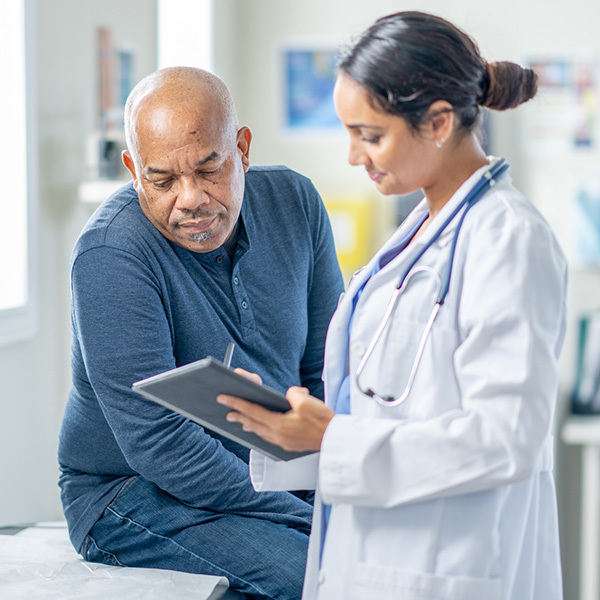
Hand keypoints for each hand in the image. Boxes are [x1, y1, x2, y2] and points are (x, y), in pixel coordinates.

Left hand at [217, 383, 333, 452]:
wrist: (336, 440)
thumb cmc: (324, 422)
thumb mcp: (308, 402)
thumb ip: (293, 394)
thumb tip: (289, 394)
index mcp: (279, 424)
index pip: (253, 411)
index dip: (236, 403)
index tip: (224, 397)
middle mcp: (278, 435)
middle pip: (253, 424)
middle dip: (238, 416)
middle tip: (226, 411)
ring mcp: (283, 442)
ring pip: (260, 432)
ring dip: (248, 424)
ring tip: (240, 419)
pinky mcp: (289, 445)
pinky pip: (269, 437)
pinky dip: (261, 430)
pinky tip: (261, 428)